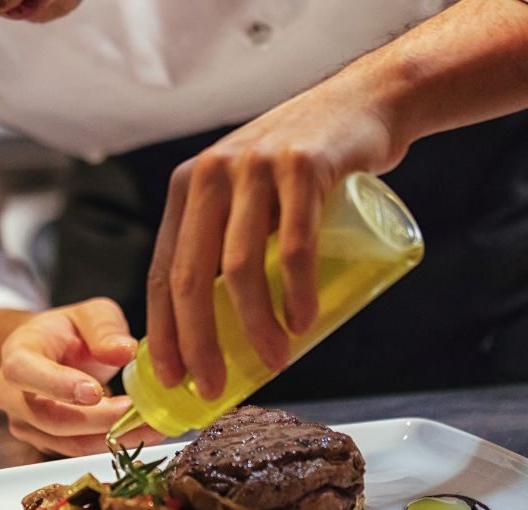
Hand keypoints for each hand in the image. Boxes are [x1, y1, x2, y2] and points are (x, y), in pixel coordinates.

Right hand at [0, 298, 163, 455]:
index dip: (57, 385)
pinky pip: (79, 449)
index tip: (95, 392)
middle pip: (50, 418)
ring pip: (68, 442)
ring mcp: (26, 424)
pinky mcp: (45, 443)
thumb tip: (125, 351)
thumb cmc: (65, 332)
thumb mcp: (89, 315)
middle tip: (140, 412)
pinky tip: (141, 431)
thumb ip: (105, 329)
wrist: (45, 355)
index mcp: (16, 354)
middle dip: (99, 420)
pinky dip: (112, 443)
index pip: (24, 372)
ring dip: (113, 437)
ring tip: (152, 425)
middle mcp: (12, 395)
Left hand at [145, 77, 405, 398]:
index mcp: (189, 189)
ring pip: (239, 267)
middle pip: (192, 277)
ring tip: (274, 362)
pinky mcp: (303, 166)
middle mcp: (212, 175)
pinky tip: (301, 322)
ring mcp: (255, 168)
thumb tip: (219, 334)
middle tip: (213, 388)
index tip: (171, 379)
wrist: (363, 104)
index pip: (164, 271)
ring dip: (254, 326)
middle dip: (198, 343)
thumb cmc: (304, 168)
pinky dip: (295, 292)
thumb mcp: (248, 197)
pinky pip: (293, 244)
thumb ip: (229, 244)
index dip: (163, 332)